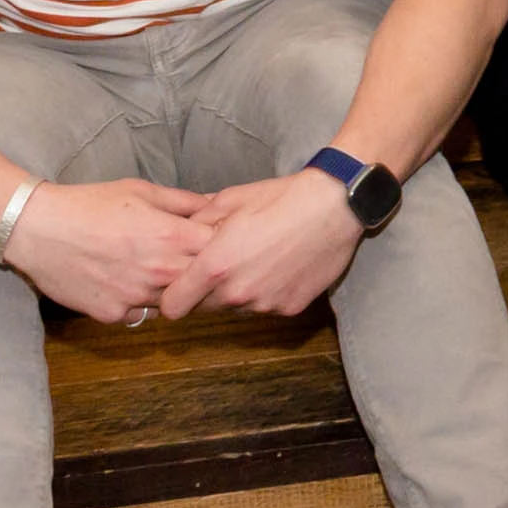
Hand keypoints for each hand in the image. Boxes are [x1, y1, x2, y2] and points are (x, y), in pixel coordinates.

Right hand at [0, 176, 218, 324]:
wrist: (38, 230)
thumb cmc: (90, 204)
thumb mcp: (142, 191)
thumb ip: (184, 201)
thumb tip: (215, 205)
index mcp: (172, 237)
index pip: (221, 250)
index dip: (221, 245)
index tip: (215, 241)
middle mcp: (160, 272)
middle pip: (202, 282)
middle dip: (202, 272)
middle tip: (187, 260)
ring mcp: (137, 298)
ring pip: (173, 302)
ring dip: (171, 290)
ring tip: (151, 268)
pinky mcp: (114, 315)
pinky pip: (141, 314)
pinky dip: (140, 302)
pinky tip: (126, 282)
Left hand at [159, 169, 363, 319]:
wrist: (334, 206)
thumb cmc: (280, 198)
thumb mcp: (229, 200)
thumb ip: (197, 222)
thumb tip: (178, 233)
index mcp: (215, 267)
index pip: (173, 307)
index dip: (173, 297)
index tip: (180, 285)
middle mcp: (237, 293)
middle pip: (204, 309)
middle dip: (206, 292)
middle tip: (223, 264)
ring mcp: (265, 305)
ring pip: (237, 308)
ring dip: (238, 291)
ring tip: (258, 260)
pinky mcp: (290, 309)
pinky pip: (266, 307)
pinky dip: (268, 292)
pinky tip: (281, 267)